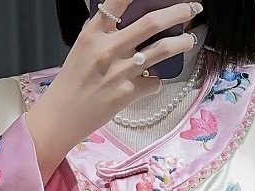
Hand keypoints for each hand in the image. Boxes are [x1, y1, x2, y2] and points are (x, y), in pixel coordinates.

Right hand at [25, 0, 202, 181]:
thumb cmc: (72, 82)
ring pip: (161, 50)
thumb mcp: (82, 49)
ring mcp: (119, 72)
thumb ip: (103, 33)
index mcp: (93, 34)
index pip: (118, 1)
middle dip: (177, 12)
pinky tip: (151, 82)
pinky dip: (155, 82)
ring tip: (189, 40)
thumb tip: (125, 21)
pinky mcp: (127, 94)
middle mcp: (108, 49)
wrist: (62, 116)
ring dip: (181, 43)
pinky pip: (153, 83)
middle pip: (151, 23)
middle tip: (192, 7)